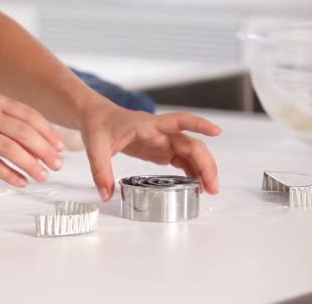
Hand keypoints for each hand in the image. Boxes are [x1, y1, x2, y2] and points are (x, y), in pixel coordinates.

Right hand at [0, 93, 63, 186]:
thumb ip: (4, 117)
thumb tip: (32, 135)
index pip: (30, 115)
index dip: (48, 132)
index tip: (61, 146)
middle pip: (25, 132)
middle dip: (45, 150)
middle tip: (58, 164)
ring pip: (12, 148)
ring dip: (32, 164)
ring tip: (44, 176)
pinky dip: (10, 174)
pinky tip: (21, 182)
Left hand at [80, 101, 221, 200]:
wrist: (95, 117)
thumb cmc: (98, 125)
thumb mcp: (95, 148)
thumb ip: (101, 172)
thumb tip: (107, 195)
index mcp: (147, 125)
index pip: (178, 121)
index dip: (198, 124)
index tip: (217, 131)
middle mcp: (159, 131)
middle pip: (191, 144)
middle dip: (205, 164)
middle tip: (212, 187)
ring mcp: (161, 140)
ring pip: (190, 153)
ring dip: (202, 169)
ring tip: (208, 190)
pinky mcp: (159, 149)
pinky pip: (180, 159)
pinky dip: (191, 171)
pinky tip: (196, 184)